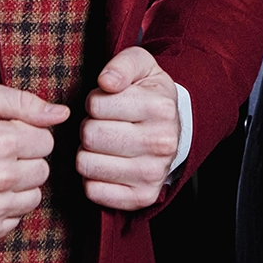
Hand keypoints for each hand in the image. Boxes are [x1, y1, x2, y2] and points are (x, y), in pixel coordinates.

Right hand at [0, 80, 68, 245]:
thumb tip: (60, 113)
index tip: (8, 134)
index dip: (28, 134)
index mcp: (1, 142)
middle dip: (25, 159)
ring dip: (18, 185)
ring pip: (33, 197)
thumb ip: (22, 101)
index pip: (46, 141)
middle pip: (42, 170)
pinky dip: (4, 207)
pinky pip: (15, 220)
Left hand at [77, 46, 180, 210]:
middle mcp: (160, 143)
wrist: (176, 131)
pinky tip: (108, 165)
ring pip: (86, 164)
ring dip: (88, 153)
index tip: (109, 103)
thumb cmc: (149, 94)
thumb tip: (106, 82)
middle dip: (90, 127)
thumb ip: (122, 64)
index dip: (95, 102)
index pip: (96, 104)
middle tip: (105, 125)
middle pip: (89, 135)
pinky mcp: (142, 197)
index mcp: (160, 108)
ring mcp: (152, 174)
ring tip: (106, 144)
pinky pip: (93, 191)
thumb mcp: (141, 66)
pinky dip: (93, 178)